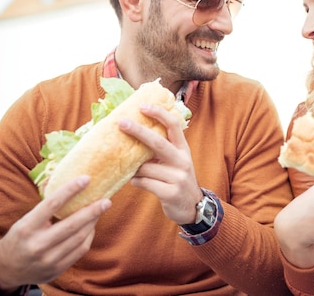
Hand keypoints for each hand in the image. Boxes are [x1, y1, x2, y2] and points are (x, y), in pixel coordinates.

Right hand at [0, 175, 110, 291]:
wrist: (8, 269)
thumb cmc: (21, 237)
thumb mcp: (25, 220)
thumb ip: (46, 206)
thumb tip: (69, 182)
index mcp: (27, 227)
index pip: (52, 204)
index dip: (70, 190)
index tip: (86, 179)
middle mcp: (38, 244)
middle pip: (72, 224)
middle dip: (93, 211)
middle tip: (107, 200)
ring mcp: (48, 259)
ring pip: (80, 238)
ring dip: (93, 222)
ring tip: (101, 210)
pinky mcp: (57, 269)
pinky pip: (80, 250)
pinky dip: (89, 236)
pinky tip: (91, 226)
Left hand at [119, 104, 202, 224]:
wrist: (192, 207)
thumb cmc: (177, 179)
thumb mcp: (175, 161)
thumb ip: (161, 149)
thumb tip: (132, 135)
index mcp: (183, 149)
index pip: (174, 125)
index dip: (159, 113)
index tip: (143, 106)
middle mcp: (182, 160)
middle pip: (158, 142)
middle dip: (138, 131)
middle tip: (121, 122)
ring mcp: (178, 177)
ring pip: (146, 167)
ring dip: (135, 169)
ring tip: (134, 171)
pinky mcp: (170, 192)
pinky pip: (144, 183)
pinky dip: (137, 182)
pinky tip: (137, 182)